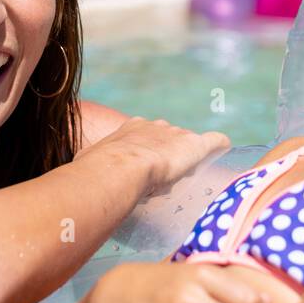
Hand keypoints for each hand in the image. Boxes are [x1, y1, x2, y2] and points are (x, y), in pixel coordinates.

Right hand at [96, 116, 229, 195]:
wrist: (120, 168)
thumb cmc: (99, 169)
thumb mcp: (90, 162)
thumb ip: (91, 166)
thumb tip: (78, 175)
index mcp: (131, 129)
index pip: (145, 137)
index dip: (147, 154)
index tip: (146, 168)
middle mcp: (155, 127)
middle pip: (167, 138)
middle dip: (167, 154)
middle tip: (164, 175)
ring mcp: (176, 135)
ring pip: (186, 144)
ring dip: (187, 158)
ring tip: (188, 173)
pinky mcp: (195, 146)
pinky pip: (213, 142)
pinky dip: (219, 144)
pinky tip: (225, 147)